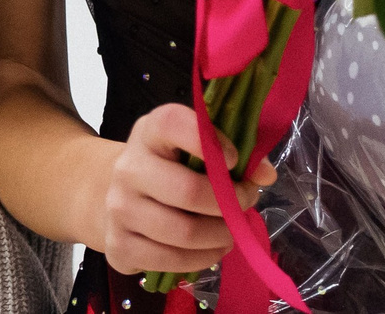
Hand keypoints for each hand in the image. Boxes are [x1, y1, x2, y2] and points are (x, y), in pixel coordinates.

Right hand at [93, 103, 274, 278]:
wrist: (120, 197)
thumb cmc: (169, 168)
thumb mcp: (194, 149)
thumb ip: (233, 154)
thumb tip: (265, 175)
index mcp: (149, 133)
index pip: (171, 123)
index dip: (207, 140)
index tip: (234, 158)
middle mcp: (128, 168)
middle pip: (188, 191)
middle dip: (229, 202)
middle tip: (245, 203)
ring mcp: (119, 210)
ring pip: (184, 233)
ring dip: (220, 235)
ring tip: (231, 230)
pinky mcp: (119, 247)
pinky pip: (172, 261)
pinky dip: (203, 259)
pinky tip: (212, 249)